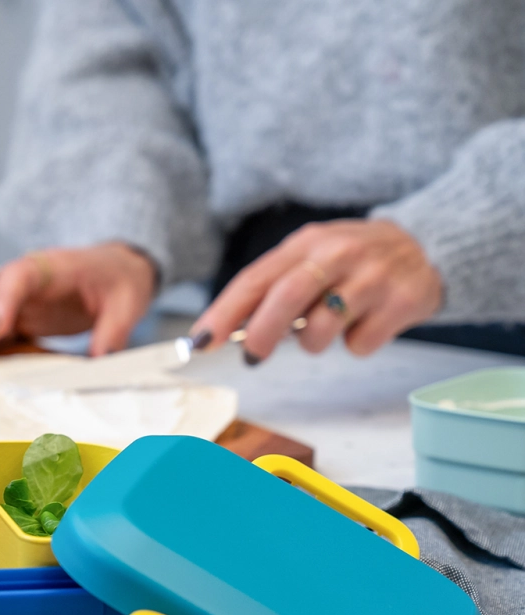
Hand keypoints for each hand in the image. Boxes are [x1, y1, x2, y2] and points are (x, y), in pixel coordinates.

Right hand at [0, 242, 157, 361]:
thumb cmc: (119, 278)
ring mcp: (18, 297)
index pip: (21, 278)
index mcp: (52, 267)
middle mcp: (26, 279)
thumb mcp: (127, 302)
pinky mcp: (17, 314)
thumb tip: (102, 360)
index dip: (5, 302)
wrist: (116, 269)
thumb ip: (114, 330)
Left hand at [195, 219, 443, 362]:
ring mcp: (373, 276)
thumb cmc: (352, 261)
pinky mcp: (403, 300)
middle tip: (252, 356)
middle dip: (261, 333)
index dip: (224, 313)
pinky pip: (361, 343)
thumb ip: (275, 287)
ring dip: (314, 343)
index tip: (201, 341)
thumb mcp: (313, 257)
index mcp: (307, 243)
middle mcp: (339, 253)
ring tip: (329, 327)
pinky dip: (356, 344)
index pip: (255, 279)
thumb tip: (230, 331)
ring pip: (322, 329)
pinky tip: (367, 323)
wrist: (428, 247)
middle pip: (286, 298)